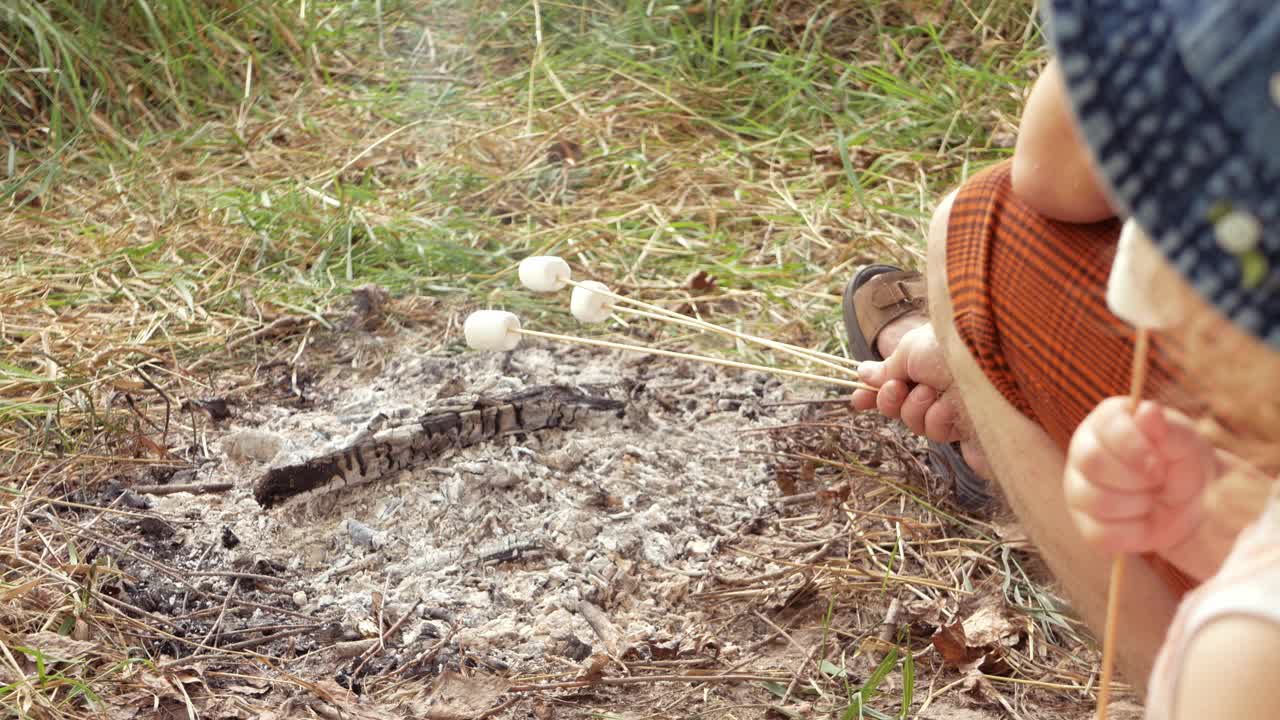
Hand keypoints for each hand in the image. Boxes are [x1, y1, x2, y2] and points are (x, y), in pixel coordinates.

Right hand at [850, 323, 962, 444]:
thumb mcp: (911, 350)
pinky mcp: (966, 428)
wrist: (996, 367)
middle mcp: (939, 384)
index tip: (857, 400)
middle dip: (891, 400)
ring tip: (934, 391)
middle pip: (898, 407)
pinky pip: (936, 433)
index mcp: (926, 361)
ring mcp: (953, 407)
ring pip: (915, 422)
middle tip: (897, 388)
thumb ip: (887, 368)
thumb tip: (861, 372)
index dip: (873, 393)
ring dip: (917, 407)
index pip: (893, 381)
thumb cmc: (951, 350)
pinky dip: (939, 418)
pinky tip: (952, 406)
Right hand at [1064, 398, 1216, 554]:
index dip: (1134, 449)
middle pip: (1093, 463)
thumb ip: (1168, 429)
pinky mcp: (1085, 523)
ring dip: (1138, 504)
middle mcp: (1083, 450)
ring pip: (1097, 500)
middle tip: (1159, 481)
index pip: (1105, 431)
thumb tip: (1148, 411)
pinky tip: (1145, 519)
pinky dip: (1134, 533)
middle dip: (1137, 478)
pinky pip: (1101, 534)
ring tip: (1153, 499)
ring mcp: (1079, 489)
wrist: (1196, 505)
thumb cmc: (1186, 464)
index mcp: (1105, 422)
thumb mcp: (1187, 444)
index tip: (1160, 465)